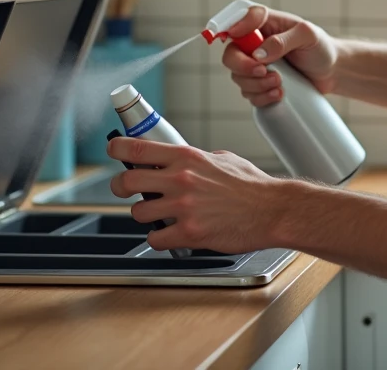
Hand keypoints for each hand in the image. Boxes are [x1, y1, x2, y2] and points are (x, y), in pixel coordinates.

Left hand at [107, 136, 289, 254]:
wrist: (272, 210)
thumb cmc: (252, 186)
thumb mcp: (223, 159)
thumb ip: (197, 159)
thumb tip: (182, 161)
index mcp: (187, 157)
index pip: (137, 148)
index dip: (117, 149)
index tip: (113, 151)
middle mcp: (181, 179)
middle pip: (126, 181)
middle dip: (120, 187)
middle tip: (125, 191)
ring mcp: (183, 207)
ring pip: (138, 213)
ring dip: (144, 216)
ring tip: (159, 215)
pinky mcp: (189, 233)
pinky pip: (155, 239)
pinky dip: (159, 238)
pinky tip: (170, 234)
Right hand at [222, 2, 339, 105]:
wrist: (332, 72)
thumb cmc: (321, 47)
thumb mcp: (307, 36)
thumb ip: (282, 40)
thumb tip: (258, 54)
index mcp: (264, 23)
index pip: (238, 20)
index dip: (231, 29)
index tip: (239, 41)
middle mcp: (255, 43)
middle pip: (230, 54)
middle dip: (243, 66)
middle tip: (263, 71)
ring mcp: (256, 65)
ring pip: (238, 77)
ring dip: (256, 84)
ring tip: (280, 83)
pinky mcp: (260, 83)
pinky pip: (249, 93)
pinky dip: (261, 96)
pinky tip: (279, 93)